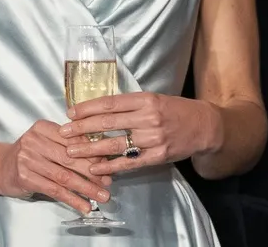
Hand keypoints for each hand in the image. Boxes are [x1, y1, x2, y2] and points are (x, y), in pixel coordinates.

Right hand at [0, 120, 111, 214]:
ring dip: (86, 188)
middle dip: (92, 172)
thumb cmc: (29, 154)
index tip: (108, 163)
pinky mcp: (25, 178)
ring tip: (102, 196)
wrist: (0, 167)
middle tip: (108, 182)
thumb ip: (67, 144)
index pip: (73, 139)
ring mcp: (28, 159)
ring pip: (64, 176)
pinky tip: (84, 205)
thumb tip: (100, 157)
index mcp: (43, 127)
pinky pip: (54, 190)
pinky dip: (72, 199)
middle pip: (70, 158)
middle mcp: (34, 141)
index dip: (92, 152)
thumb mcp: (45, 142)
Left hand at [60, 92, 217, 176]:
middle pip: (108, 122)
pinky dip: (110, 165)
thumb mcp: (154, 99)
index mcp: (145, 100)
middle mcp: (148, 117)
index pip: (110, 103)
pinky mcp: (158, 156)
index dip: (88, 108)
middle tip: (63, 132)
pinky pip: (129, 162)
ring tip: (71, 151)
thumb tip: (99, 110)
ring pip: (115, 143)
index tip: (70, 112)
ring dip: (90, 148)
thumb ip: (130, 105)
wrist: (203, 126)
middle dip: (82, 128)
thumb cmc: (175, 110)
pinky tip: (94, 168)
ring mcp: (153, 138)